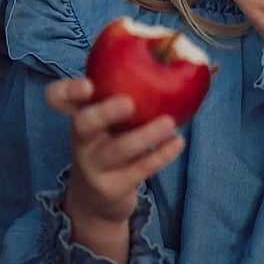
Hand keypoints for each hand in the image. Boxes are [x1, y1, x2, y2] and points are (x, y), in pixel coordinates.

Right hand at [45, 78, 184, 262]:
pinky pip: (139, 170)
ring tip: (169, 124)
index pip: (58, 98)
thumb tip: (205, 64)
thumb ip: (133, 89)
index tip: (89, 85)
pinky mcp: (112, 187)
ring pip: (118, 150)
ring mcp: (95, 166)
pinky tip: (178, 142)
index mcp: (80, 114)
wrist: (97, 200)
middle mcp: (82, 139)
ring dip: (145, 136)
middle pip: (84, 123)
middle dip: (105, 112)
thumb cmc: (112, 141)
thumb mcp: (112, 118)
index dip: (68, 90)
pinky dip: (160, 155)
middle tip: (130, 103)